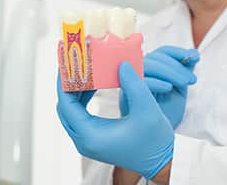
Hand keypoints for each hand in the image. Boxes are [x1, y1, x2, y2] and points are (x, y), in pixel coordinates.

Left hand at [57, 62, 173, 179]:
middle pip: (65, 107)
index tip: (68, 63)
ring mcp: (87, 140)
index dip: (64, 81)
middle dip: (68, 84)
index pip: (66, 104)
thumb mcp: (147, 110)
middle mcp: (84, 140)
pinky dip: (83, 98)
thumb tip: (121, 64)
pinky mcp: (93, 138)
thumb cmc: (155, 141)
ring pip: (71, 110)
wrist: (162, 163)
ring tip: (85, 71)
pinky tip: (93, 85)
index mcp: (90, 135)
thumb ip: (134, 85)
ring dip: (76, 90)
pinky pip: (80, 114)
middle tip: (75, 64)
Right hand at [121, 46, 198, 128]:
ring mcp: (130, 82)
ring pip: (147, 65)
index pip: (161, 52)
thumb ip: (183, 72)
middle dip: (176, 66)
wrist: (160, 137)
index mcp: (151, 70)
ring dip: (168, 72)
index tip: (194, 56)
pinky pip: (139, 81)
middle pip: (154, 57)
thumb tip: (193, 53)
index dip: (177, 52)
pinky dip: (155, 81)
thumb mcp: (180, 90)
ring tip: (183, 84)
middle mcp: (138, 73)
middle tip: (191, 80)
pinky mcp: (126, 94)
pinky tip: (169, 89)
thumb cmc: (167, 113)